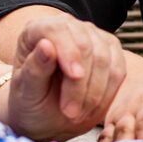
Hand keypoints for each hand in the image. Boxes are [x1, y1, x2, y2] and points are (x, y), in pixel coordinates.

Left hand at [2, 16, 126, 141]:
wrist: (47, 115)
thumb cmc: (31, 101)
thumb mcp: (25, 92)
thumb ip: (34, 69)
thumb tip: (46, 45)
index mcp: (38, 29)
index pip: (58, 30)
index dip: (69, 52)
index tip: (75, 77)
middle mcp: (67, 26)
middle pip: (86, 46)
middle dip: (81, 83)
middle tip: (70, 113)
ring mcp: (92, 36)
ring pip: (105, 58)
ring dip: (94, 92)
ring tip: (78, 115)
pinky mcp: (111, 50)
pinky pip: (118, 70)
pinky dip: (107, 93)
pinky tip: (92, 109)